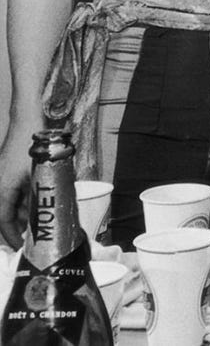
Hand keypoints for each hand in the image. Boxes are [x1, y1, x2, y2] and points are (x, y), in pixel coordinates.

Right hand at [0, 131, 34, 247]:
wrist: (26, 124)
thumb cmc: (32, 149)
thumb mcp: (39, 177)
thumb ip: (38, 197)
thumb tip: (45, 215)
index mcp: (1, 193)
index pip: (4, 223)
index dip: (13, 238)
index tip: (22, 247)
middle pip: (6, 216)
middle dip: (19, 228)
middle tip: (33, 238)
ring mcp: (2, 181)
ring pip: (11, 206)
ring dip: (23, 215)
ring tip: (38, 224)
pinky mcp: (7, 175)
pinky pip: (13, 195)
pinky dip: (23, 202)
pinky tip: (35, 205)